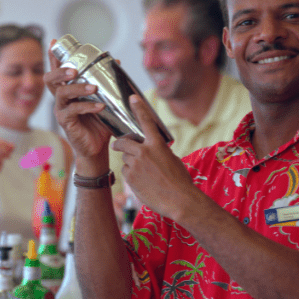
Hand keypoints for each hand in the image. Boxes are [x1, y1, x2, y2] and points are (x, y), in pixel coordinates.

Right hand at [44, 39, 111, 163]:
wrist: (97, 149)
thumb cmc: (99, 124)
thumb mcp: (104, 100)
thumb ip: (107, 83)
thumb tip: (116, 62)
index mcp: (68, 90)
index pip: (58, 70)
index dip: (54, 57)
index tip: (55, 42)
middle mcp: (61, 99)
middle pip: (51, 79)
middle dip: (60, 70)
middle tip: (74, 69)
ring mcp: (61, 110)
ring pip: (62, 93)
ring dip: (78, 88)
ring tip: (94, 88)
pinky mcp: (65, 122)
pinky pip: (72, 111)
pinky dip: (87, 107)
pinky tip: (100, 106)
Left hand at [111, 95, 196, 219]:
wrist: (179, 200)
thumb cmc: (180, 181)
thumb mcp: (172, 159)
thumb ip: (159, 151)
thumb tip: (150, 150)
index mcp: (157, 144)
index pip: (145, 121)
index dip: (138, 107)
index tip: (132, 98)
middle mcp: (144, 152)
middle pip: (124, 142)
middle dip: (120, 143)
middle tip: (119, 145)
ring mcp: (135, 165)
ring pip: (125, 158)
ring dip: (130, 162)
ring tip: (144, 173)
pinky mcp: (130, 178)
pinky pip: (126, 171)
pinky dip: (131, 175)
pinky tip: (143, 182)